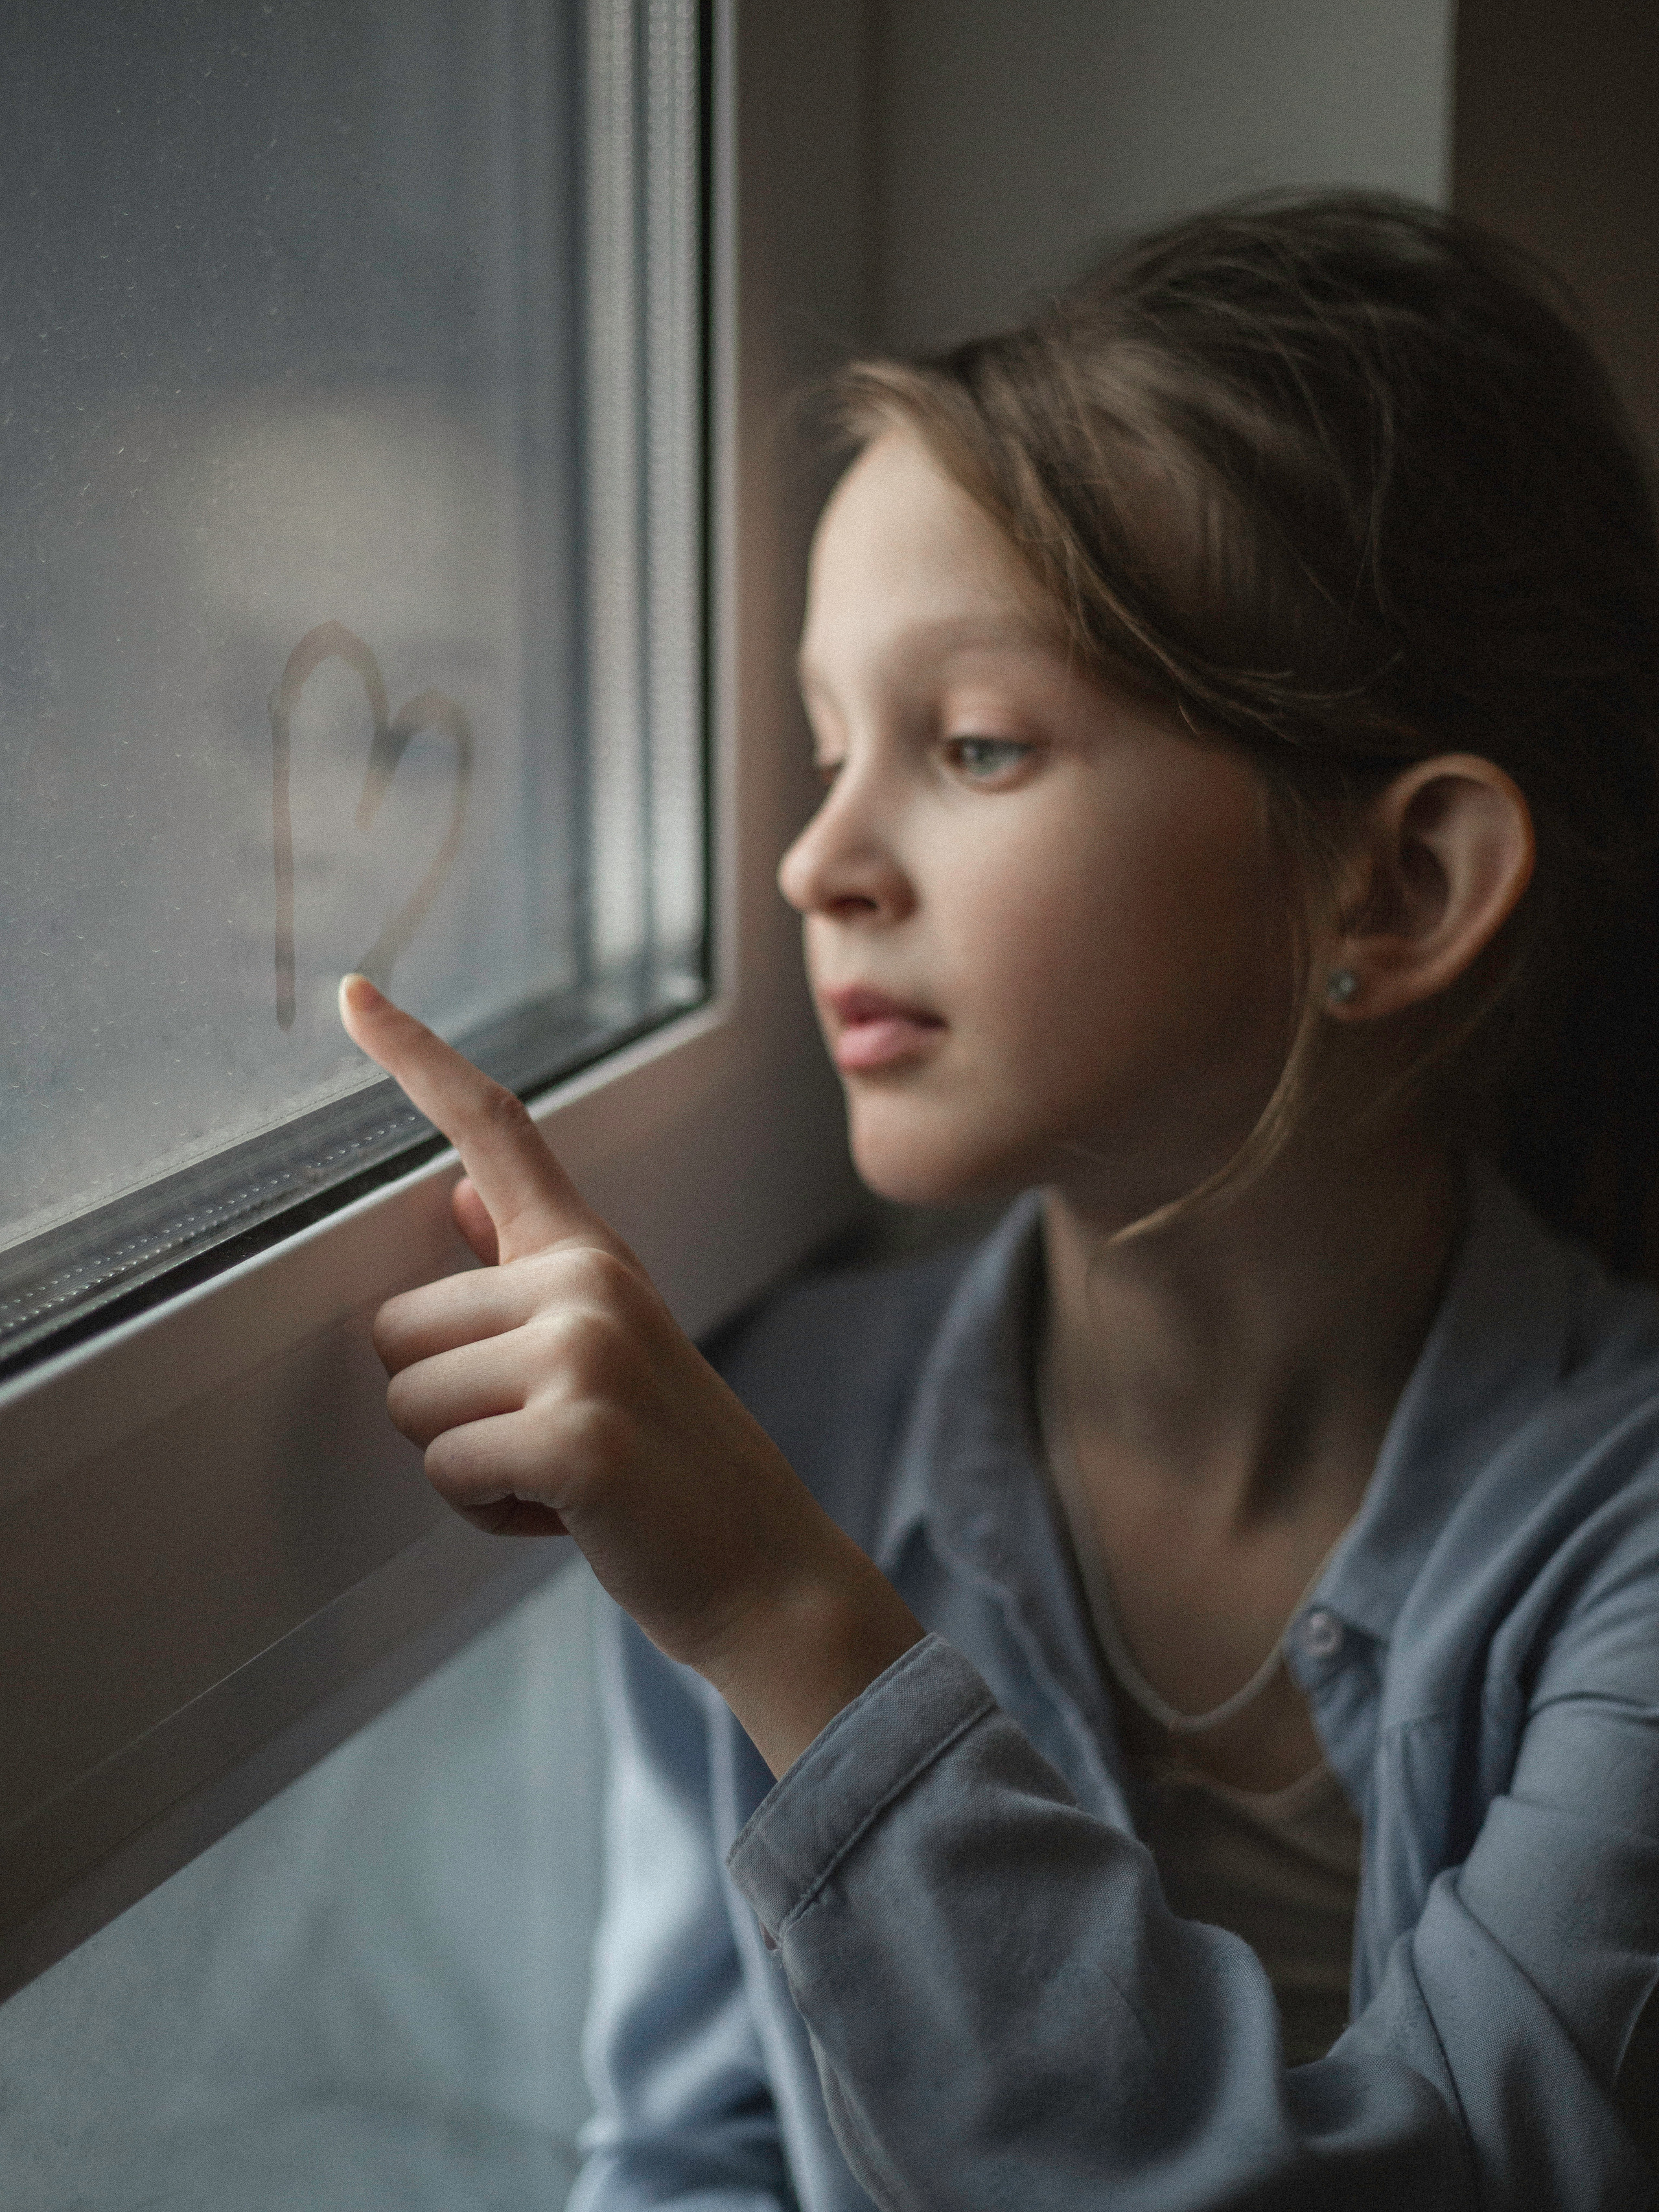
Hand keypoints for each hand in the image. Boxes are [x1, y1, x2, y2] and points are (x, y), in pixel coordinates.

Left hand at [339, 974, 922, 1772]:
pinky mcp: (578, 1433)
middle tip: (544, 1441)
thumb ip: (529, 1268)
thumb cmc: (670, 1464)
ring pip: (409, 1406)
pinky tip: (566, 1517)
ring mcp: (585, 1350)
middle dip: (441, 1408)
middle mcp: (587, 1279)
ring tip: (558, 1479)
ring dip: (465, 1467)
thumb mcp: (612, 1343)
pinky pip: (447, 1474)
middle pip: (393, 1329)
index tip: (351, 993)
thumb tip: (457, 1196)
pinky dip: (488, 1516)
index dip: (414, 1055)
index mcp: (590, 1252)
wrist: (766, 1569)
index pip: (494, 1127)